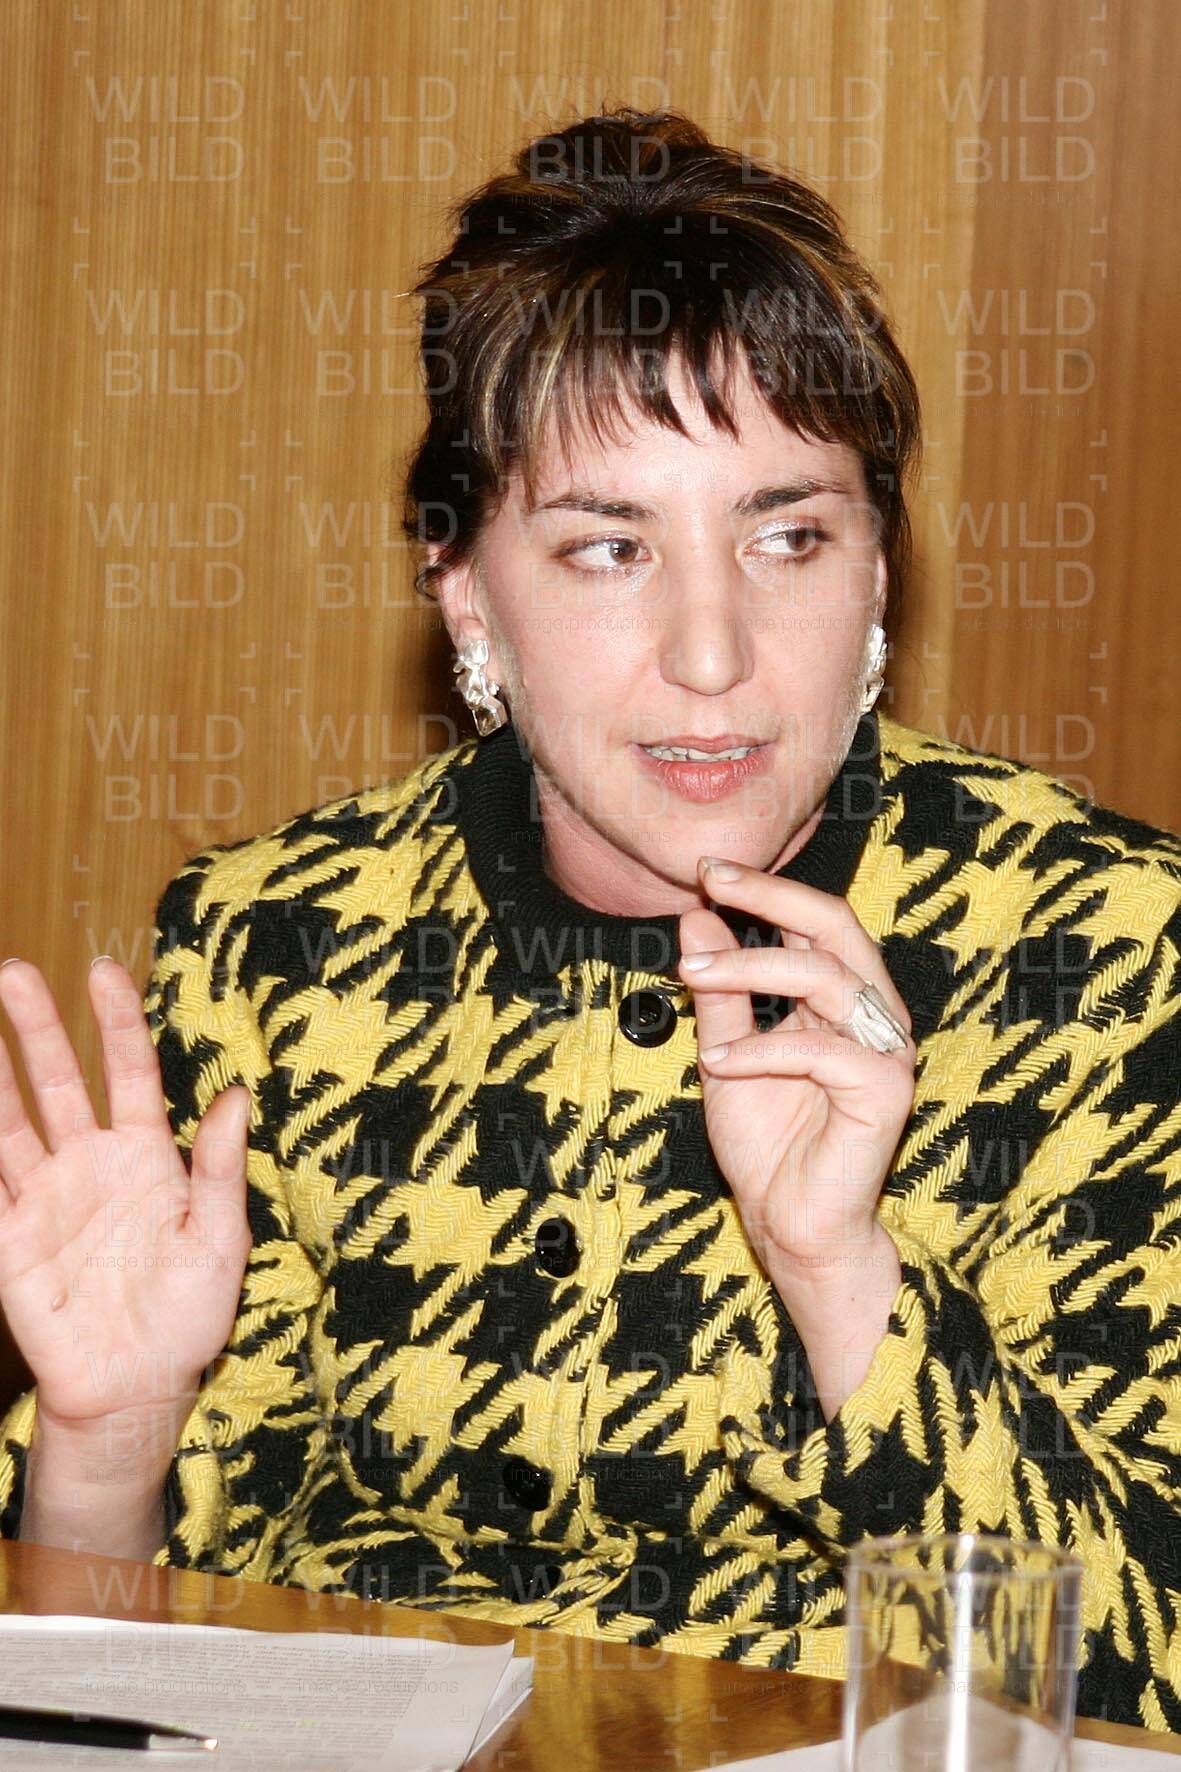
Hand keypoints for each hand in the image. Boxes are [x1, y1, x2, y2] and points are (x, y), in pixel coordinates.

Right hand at [0, 956, 252, 1450]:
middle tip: (14, 972)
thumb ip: (220, 1168)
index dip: (118, 1023)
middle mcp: (90, 1164)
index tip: (104, 972)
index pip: (130, 1073)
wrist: (138, 1389)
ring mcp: (45, 1198)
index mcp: (145, 1155)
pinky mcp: (10, 1239)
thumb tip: (238, 1094)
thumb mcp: (221, 1240)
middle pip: (58, 1081)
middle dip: (37, 1027)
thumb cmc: (189, 1316)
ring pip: (10, 1122)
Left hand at [677, 857, 915, 1297]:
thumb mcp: (726, 1052)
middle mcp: (874, 1014)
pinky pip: (821, 1050)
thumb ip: (720, 992)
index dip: (766, 889)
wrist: (790, 1224)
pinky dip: (761, 1051)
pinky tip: (717, 1064)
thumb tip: (697, 917)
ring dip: (750, 967)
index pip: (815, 920)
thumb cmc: (767, 1144)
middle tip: (711, 882)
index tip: (706, 870)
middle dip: (771, 896)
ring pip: (825, 978)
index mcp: (843, 999)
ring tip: (690, 973)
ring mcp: (886, 1051)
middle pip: (835, 925)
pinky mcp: (886, 1092)